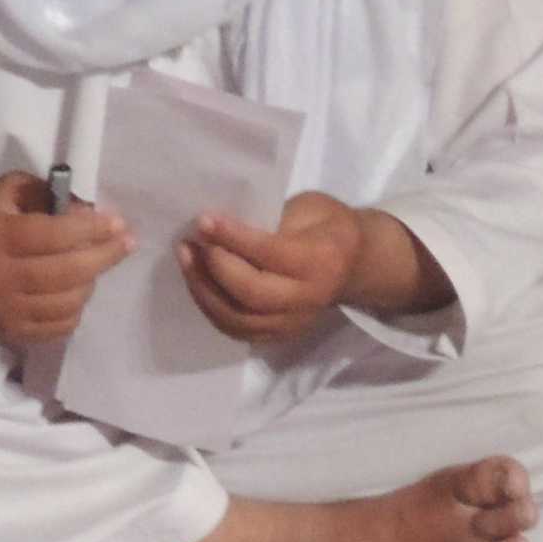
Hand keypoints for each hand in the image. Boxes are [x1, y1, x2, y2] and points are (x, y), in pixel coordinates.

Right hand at [0, 172, 135, 346]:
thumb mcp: (9, 191)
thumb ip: (47, 193)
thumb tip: (90, 213)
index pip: (52, 235)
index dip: (90, 228)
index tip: (118, 223)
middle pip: (66, 272)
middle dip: (104, 255)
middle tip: (126, 242)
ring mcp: (3, 310)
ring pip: (69, 301)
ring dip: (91, 281)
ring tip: (93, 264)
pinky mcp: (11, 333)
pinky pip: (61, 326)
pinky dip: (77, 307)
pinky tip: (76, 290)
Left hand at [178, 191, 368, 345]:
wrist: (356, 265)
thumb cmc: (328, 225)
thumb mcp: (308, 206)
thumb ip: (271, 215)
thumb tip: (222, 222)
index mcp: (321, 261)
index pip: (270, 255)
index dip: (233, 238)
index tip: (203, 220)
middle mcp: (309, 299)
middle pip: (252, 295)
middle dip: (214, 267)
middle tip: (190, 241)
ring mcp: (294, 323)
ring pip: (239, 319)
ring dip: (204, 290)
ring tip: (186, 258)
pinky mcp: (280, 335)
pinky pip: (238, 330)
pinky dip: (211, 308)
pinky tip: (197, 281)